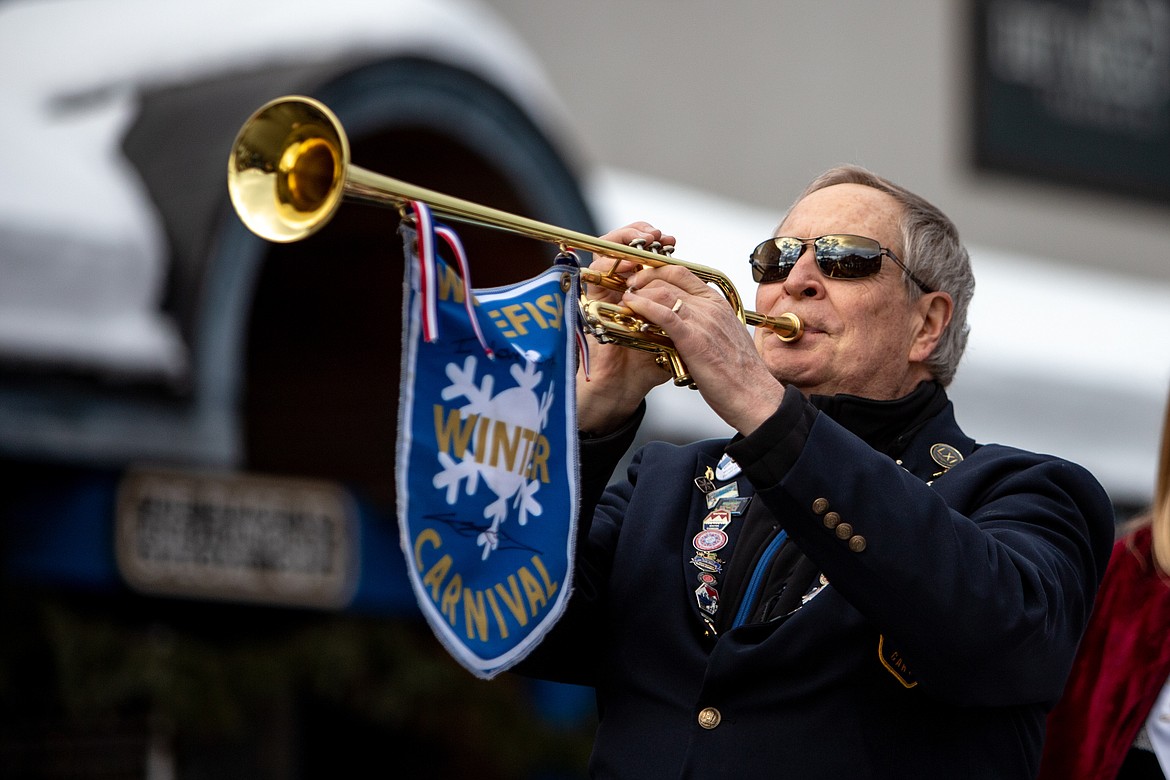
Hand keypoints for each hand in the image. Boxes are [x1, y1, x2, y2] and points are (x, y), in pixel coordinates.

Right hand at [576, 222, 676, 433]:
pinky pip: (597, 272)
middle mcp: (622, 290)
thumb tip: (709, 301)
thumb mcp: (675, 335)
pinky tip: (628, 255)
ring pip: (607, 251)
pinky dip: (611, 259)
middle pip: (625, 247)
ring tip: (644, 238)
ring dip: (625, 239)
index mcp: (643, 295)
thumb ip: (684, 316)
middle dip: (640, 235)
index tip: (671, 241)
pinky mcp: (594, 302)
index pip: (645, 257)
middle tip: (657, 235)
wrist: (624, 388)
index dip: (657, 245)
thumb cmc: (648, 367)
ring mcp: (607, 294)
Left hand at [620, 263, 785, 435]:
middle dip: (643, 279)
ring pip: (664, 292)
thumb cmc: (741, 376)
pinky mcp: (694, 340)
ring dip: (639, 292)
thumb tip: (688, 324)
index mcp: (718, 305)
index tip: (643, 278)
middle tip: (629, 287)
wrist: (755, 396)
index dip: (658, 271)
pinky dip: (644, 307)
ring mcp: (703, 322)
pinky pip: (664, 314)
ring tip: (626, 299)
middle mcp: (711, 308)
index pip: (683, 273)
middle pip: (670, 278)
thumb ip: (707, 325)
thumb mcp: (724, 339)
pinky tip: (633, 307)